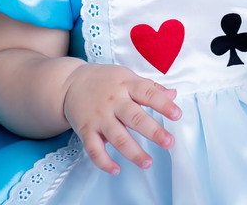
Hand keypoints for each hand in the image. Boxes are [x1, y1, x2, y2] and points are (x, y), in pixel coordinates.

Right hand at [61, 63, 180, 173]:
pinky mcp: (85, 130)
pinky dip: (103, 161)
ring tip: (148, 163)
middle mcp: (113, 101)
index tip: (177, 115)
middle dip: (153, 131)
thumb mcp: (127, 76)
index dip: (163, 104)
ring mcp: (99, 116)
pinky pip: (94, 149)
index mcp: (126, 84)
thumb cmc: (104, 80)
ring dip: (133, 152)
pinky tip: (116, 169)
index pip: (147, 93)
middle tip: (169, 142)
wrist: (69, 83)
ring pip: (117, 137)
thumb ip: (150, 87)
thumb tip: (173, 94)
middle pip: (134, 117)